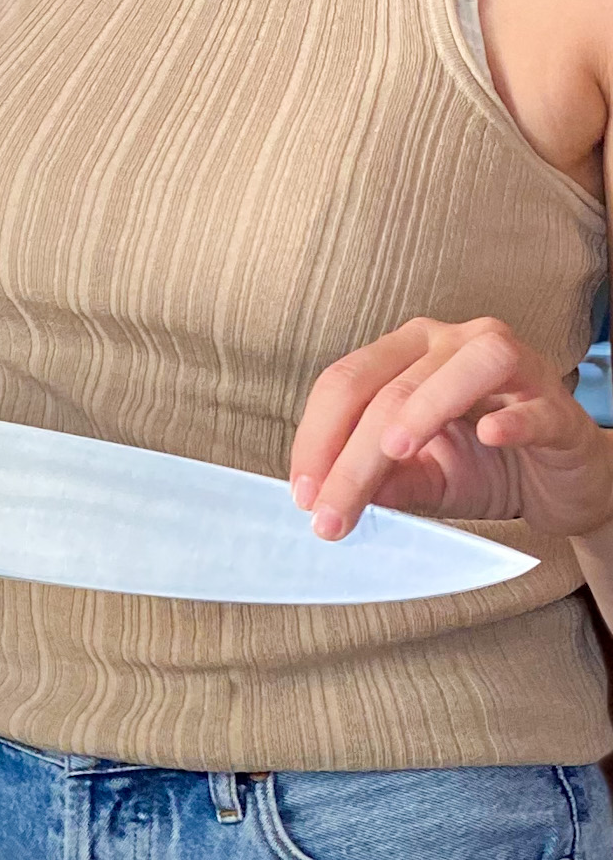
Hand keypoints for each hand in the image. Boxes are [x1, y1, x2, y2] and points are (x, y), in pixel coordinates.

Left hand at [289, 316, 612, 541]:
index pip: (345, 383)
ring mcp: (512, 367)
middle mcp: (454, 345)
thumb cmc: (483, 467)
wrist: (557, 481)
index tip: (302, 497)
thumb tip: (328, 496)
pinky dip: (510, 418)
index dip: (316, 438)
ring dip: (424, 409)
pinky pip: (532, 403)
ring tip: (393, 453)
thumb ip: (380, 481)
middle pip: (391, 387)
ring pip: (463, 369)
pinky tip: (490, 435)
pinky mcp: (557, 406)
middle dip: (353, 455)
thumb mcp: (419, 479)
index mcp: (407, 356)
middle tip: (331, 514)